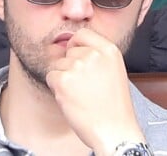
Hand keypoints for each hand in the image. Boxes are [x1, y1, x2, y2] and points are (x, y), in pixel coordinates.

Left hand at [46, 28, 145, 155]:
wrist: (115, 133)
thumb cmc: (114, 107)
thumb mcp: (113, 71)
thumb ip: (96, 55)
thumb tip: (70, 44)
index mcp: (109, 50)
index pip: (82, 33)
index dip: (77, 45)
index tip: (79, 59)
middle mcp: (93, 54)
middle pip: (68, 50)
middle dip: (70, 66)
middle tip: (85, 86)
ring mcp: (77, 66)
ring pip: (58, 64)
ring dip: (63, 78)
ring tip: (81, 94)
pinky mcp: (63, 80)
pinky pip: (50, 76)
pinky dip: (56, 88)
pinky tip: (72, 99)